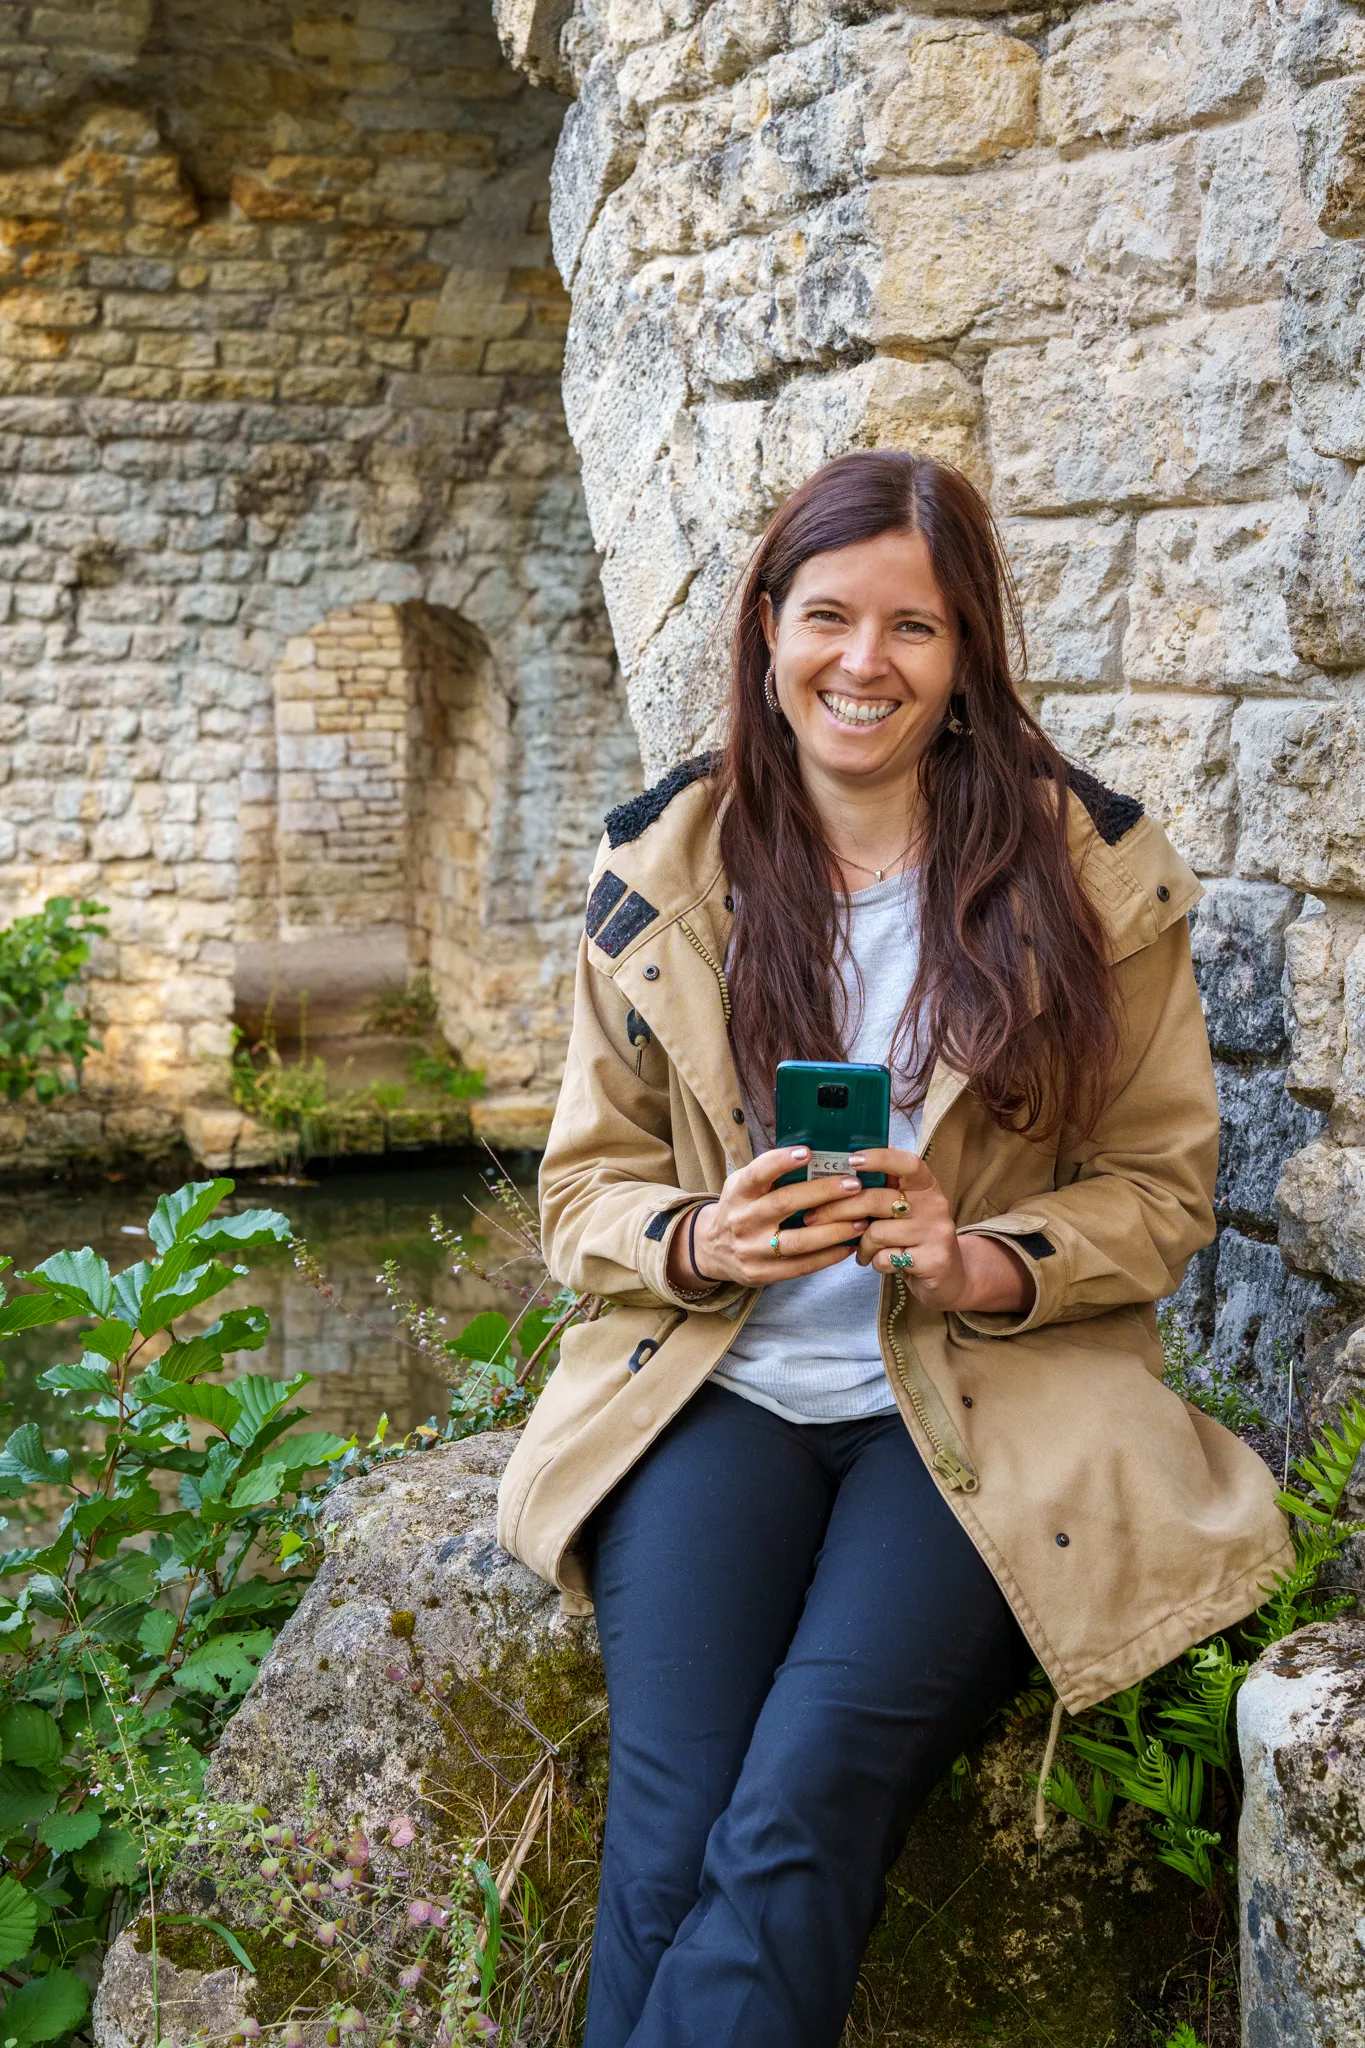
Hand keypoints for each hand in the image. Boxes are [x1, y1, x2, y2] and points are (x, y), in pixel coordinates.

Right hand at [666, 1146, 870, 1291]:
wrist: (712, 1249)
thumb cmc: (741, 1208)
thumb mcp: (744, 1185)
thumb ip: (771, 1174)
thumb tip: (819, 1155)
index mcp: (739, 1191)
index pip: (758, 1173)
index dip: (781, 1162)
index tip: (808, 1152)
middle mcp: (742, 1219)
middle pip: (785, 1204)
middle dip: (823, 1193)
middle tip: (853, 1185)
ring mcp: (751, 1249)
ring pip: (798, 1241)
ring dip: (834, 1230)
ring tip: (861, 1220)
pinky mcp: (761, 1274)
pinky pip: (801, 1266)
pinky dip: (828, 1257)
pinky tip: (848, 1246)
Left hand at [813, 1148, 1031, 1315]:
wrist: (949, 1276)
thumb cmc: (914, 1237)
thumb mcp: (904, 1209)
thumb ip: (883, 1190)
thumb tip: (843, 1165)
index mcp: (926, 1185)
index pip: (907, 1162)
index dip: (879, 1158)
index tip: (851, 1159)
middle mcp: (935, 1204)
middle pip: (878, 1199)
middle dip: (839, 1209)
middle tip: (815, 1217)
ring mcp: (937, 1232)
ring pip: (877, 1232)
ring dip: (860, 1244)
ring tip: (860, 1250)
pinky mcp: (933, 1260)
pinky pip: (886, 1258)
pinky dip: (874, 1262)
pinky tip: (878, 1262)